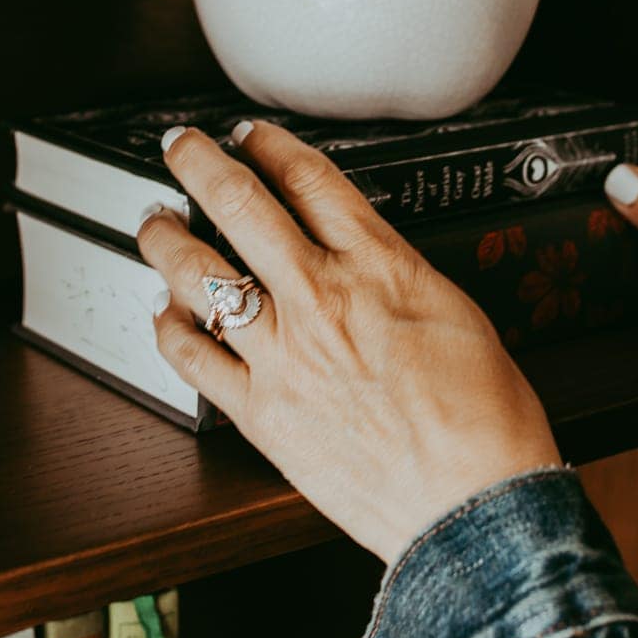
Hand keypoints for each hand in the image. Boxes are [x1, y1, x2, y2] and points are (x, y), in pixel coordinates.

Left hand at [138, 122, 561, 562]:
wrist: (472, 501)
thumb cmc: (483, 417)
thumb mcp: (455, 309)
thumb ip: (396, 271)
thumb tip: (367, 254)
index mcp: (377, 265)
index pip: (307, 179)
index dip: (269, 145)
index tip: (250, 136)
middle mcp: (320, 298)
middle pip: (239, 204)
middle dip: (198, 162)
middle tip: (179, 146)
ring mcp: (281, 354)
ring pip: (197, 273)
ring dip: (165, 238)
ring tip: (154, 222)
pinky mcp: (259, 411)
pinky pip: (192, 358)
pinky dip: (169, 327)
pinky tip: (164, 313)